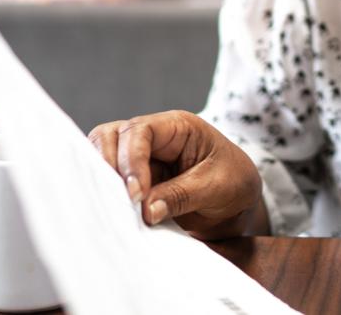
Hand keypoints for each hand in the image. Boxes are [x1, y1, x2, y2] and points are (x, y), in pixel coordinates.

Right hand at [87, 110, 269, 239]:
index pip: (141, 131)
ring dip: (102, 182)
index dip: (132, 160)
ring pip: (101, 157)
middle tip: (120, 203)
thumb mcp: (216, 188)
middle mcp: (153, 137)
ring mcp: (140, 158)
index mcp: (178, 127)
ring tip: (113, 209)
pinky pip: (108, 181)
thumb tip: (145, 210)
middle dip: (109, 169)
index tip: (136, 194)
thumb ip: (181, 195)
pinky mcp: (133, 180)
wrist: (238, 202)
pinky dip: (105, 195)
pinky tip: (110, 213)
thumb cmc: (233, 183)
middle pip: (111, 137)